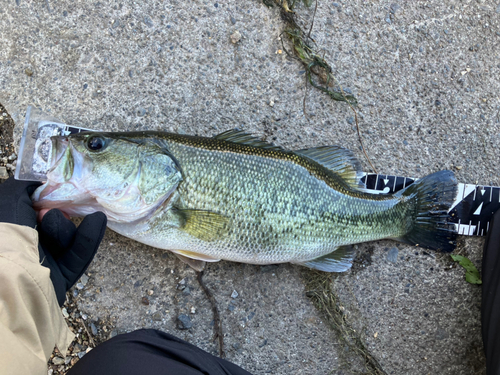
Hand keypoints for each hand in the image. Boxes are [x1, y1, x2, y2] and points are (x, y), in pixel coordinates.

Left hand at [0, 177, 106, 305]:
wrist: (15, 286)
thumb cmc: (6, 241)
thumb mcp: (7, 202)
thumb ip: (20, 187)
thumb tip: (37, 181)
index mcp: (8, 230)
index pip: (25, 208)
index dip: (40, 197)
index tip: (51, 189)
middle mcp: (21, 245)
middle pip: (48, 222)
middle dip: (55, 214)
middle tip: (49, 212)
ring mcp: (40, 262)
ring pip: (63, 238)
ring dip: (65, 230)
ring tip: (62, 226)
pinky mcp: (59, 277)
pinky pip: (77, 254)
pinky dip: (89, 238)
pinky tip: (98, 220)